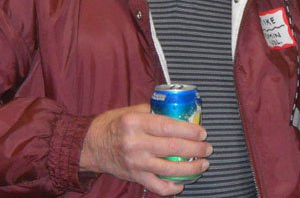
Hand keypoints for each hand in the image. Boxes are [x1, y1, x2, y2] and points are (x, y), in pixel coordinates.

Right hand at [80, 103, 211, 195]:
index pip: (168, 127)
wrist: (91, 145)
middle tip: (207, 148)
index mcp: (136, 123)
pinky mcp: (134, 177)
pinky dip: (171, 188)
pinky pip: (157, 186)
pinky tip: (183, 183)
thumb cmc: (114, 124)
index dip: (189, 130)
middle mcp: (136, 143)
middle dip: (195, 149)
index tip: (202, 132)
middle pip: (172, 147)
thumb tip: (180, 112)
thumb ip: (154, 111)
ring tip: (203, 164)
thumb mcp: (132, 110)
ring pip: (169, 169)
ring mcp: (135, 163)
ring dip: (190, 168)